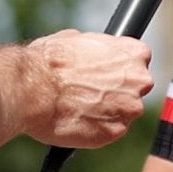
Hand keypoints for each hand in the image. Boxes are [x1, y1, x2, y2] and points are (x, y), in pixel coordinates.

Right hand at [11, 31, 152, 148]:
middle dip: (116, 92)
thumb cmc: (48, 61)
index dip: (119, 69)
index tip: (106, 74)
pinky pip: (110, 131)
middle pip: (134, 89)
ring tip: (79, 108)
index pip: (138, 61)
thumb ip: (96, 50)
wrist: (33, 88)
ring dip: (106, 112)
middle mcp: (139, 81)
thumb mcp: (76, 40)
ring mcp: (129, 109)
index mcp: (134, 53)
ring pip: (123, 113)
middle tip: (91, 93)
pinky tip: (77, 121)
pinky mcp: (115, 132)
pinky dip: (96, 130)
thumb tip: (92, 55)